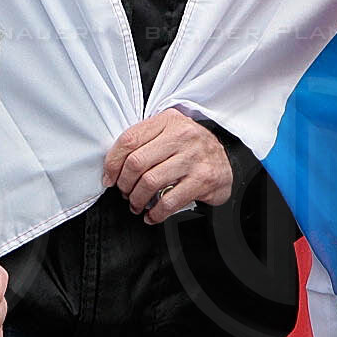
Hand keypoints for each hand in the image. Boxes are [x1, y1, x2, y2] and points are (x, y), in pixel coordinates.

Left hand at [103, 109, 234, 224]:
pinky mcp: (203, 180)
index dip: (112, 163)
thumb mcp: (170, 133)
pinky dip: (155, 213)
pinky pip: (169, 201)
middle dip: (124, 184)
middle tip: (125, 193)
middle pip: (136, 163)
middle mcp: (182, 136)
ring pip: (150, 183)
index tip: (109, 178)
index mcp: (169, 121)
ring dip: (137, 200)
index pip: (129, 140)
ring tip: (137, 204)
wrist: (226, 162)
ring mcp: (194, 158)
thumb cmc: (191, 149)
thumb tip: (114, 167)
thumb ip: (145, 141)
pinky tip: (152, 214)